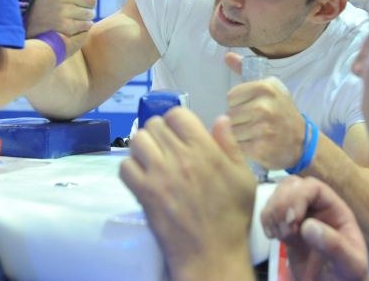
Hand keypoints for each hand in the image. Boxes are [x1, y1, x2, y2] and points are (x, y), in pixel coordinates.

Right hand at [24, 0, 96, 37]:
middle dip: (87, 3)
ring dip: (85, 15)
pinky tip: (72, 23)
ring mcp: (62, 9)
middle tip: (76, 4)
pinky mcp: (63, 25)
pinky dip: (82, 26)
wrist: (28, 23)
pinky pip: (86, 25)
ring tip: (73, 14)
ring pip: (91, 13)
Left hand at [120, 107, 256, 279]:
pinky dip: (130, 168)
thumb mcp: (243, 178)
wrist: (211, 253)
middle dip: (160, 133)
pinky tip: (142, 176)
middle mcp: (179, 157)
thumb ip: (230, 146)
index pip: (177, 114)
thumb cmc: (231, 216)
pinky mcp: (144, 193)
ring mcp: (159, 175)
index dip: (177, 121)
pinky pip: (125, 167)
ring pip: (138, 140)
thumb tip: (220, 119)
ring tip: (152, 159)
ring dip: (143, 146)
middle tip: (166, 148)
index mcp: (204, 149)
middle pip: (155, 124)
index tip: (181, 133)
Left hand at [225, 52, 306, 169]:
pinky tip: (255, 144)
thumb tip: (227, 56)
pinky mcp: (261, 148)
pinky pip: (238, 147)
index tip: (250, 106)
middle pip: (229, 115)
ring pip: (232, 132)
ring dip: (239, 135)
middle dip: (237, 120)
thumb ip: (245, 70)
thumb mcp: (268, 87)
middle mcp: (265, 107)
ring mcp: (263, 129)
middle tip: (252, 122)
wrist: (301, 140)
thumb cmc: (280, 111)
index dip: (238, 103)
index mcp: (265, 88)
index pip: (231, 96)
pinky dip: (243, 148)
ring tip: (253, 133)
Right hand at [261, 176, 368, 280]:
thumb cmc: (346, 276)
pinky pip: (270, 212)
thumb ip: (334, 245)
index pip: (313, 187)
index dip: (298, 198)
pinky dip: (266, 220)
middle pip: (292, 186)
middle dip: (281, 204)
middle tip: (284, 231)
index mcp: (335, 209)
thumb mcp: (350, 264)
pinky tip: (272, 236)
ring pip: (278, 196)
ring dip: (272, 212)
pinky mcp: (286, 228)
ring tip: (280, 236)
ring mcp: (300, 216)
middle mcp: (316, 208)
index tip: (292, 221)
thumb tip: (308, 226)